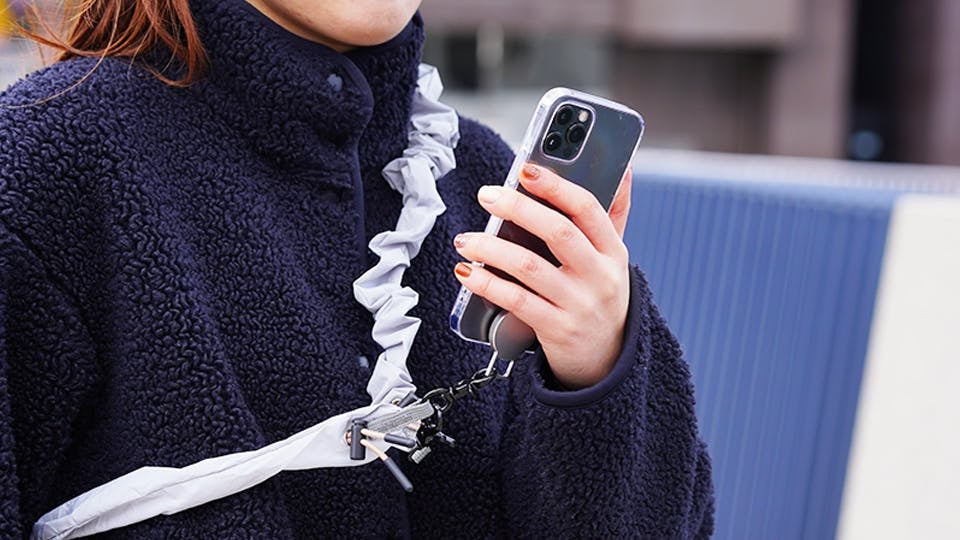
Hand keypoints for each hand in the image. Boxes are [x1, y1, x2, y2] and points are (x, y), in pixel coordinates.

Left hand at [453, 163, 632, 388]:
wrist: (606, 359)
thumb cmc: (599, 296)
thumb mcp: (613, 258)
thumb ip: (613, 214)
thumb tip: (621, 168)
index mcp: (613, 251)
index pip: (587, 208)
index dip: (556, 186)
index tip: (525, 170)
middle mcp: (600, 276)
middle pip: (558, 232)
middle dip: (518, 209)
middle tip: (486, 195)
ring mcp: (579, 304)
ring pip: (530, 267)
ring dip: (492, 249)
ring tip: (465, 239)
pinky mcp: (557, 329)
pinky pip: (517, 301)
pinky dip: (488, 285)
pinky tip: (468, 272)